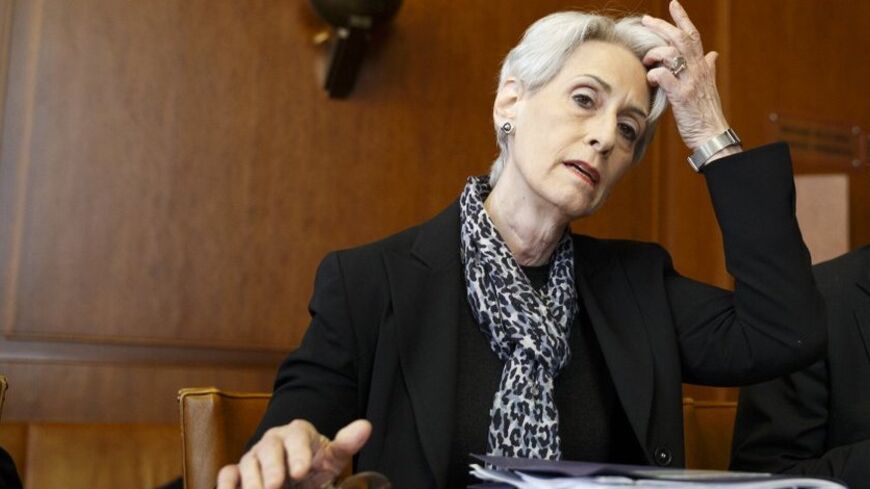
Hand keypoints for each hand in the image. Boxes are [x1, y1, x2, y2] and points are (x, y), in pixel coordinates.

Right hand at [216, 419, 371, 488]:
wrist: (297, 475)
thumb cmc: (314, 465)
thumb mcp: (332, 458)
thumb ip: (346, 444)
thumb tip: (366, 426)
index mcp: (297, 433)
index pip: (296, 438)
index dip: (298, 453)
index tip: (302, 470)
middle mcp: (273, 441)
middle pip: (269, 450)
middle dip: (272, 469)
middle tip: (276, 486)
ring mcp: (253, 456)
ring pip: (248, 463)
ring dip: (251, 481)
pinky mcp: (238, 471)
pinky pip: (228, 474)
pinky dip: (226, 483)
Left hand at [641, 0, 735, 155]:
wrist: (712, 134)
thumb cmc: (706, 112)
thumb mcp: (709, 86)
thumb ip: (708, 68)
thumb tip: (713, 54)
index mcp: (703, 66)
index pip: (693, 35)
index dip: (682, 18)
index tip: (673, 4)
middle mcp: (698, 70)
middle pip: (680, 39)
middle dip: (662, 27)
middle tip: (646, 21)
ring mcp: (690, 82)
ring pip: (672, 54)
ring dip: (656, 53)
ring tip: (647, 61)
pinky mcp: (682, 97)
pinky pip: (666, 78)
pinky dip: (655, 75)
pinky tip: (650, 79)